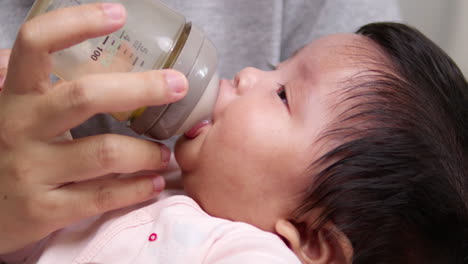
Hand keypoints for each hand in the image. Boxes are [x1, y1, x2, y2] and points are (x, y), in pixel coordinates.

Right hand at [0, 3, 187, 253]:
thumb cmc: (3, 154)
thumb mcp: (13, 113)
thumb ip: (45, 87)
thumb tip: (110, 58)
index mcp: (12, 96)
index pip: (36, 44)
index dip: (77, 22)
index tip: (119, 14)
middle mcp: (18, 127)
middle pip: (85, 95)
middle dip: (140, 87)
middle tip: (177, 85)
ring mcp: (31, 171)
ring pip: (104, 152)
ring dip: (146, 152)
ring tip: (166, 154)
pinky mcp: (44, 210)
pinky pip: (102, 197)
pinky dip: (137, 189)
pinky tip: (153, 183)